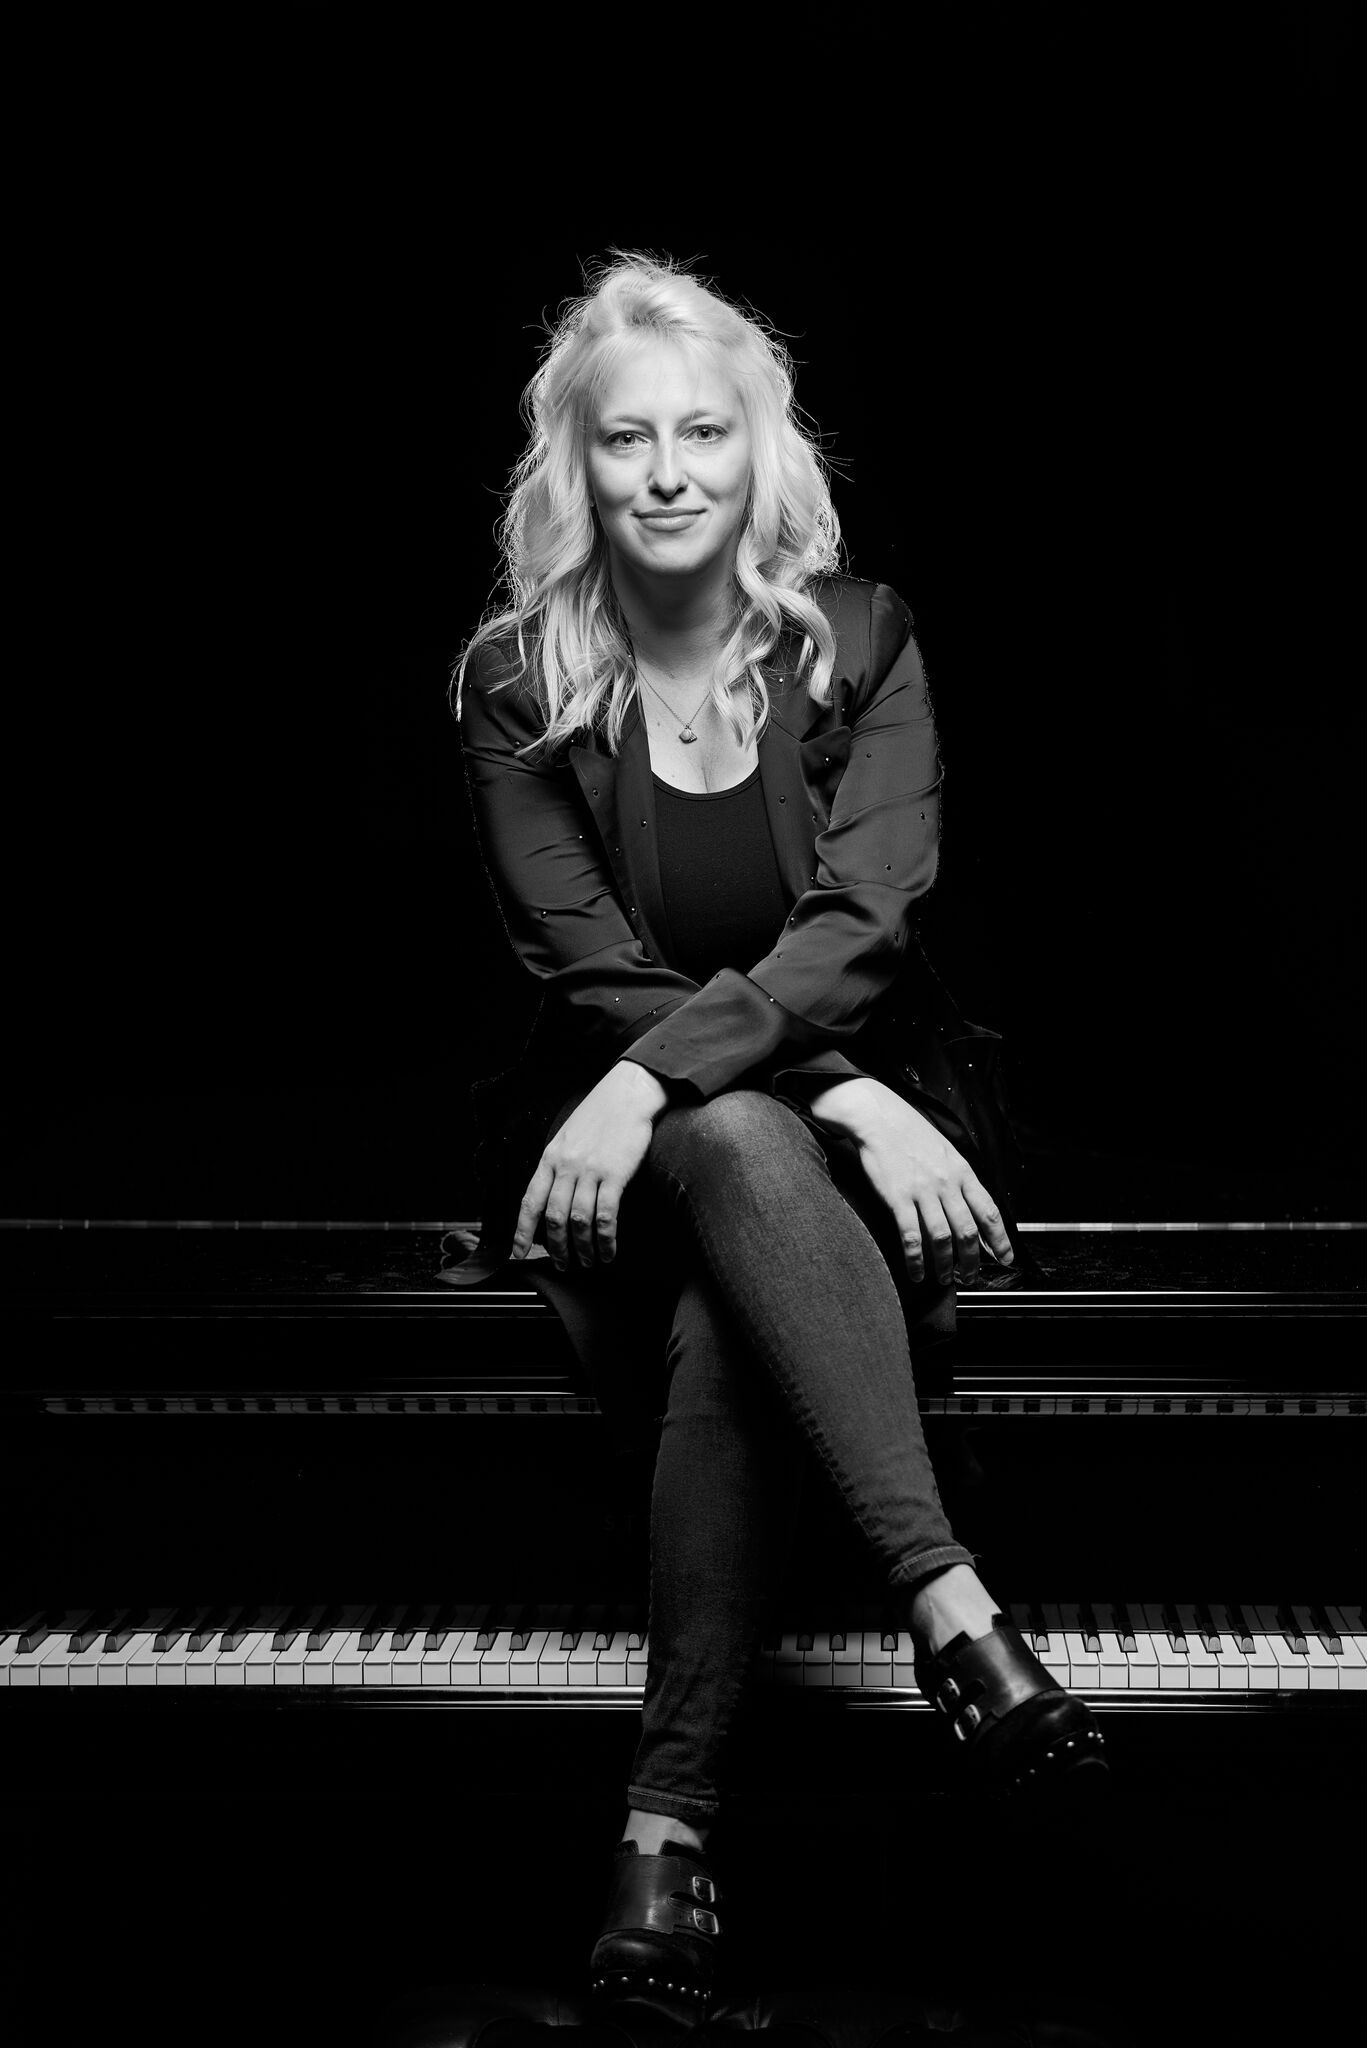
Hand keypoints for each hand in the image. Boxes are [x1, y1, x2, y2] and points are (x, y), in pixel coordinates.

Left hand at [513, 1061, 669, 1269]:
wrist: (628, 1094)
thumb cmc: (600, 1116)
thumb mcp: (567, 1138)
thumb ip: (557, 1166)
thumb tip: (551, 1199)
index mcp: (550, 1158)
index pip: (529, 1201)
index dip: (522, 1231)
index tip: (518, 1253)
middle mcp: (565, 1165)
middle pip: (553, 1217)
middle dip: (556, 1248)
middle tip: (563, 1264)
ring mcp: (589, 1170)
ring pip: (578, 1221)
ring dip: (582, 1248)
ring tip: (587, 1261)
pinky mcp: (614, 1174)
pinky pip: (605, 1216)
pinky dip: (605, 1240)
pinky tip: (608, 1250)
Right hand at [805, 1076, 1012, 1285]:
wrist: (880, 1118)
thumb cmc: (911, 1133)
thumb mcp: (946, 1151)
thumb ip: (960, 1179)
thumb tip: (972, 1207)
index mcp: (962, 1172)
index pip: (989, 1211)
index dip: (1000, 1239)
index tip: (1006, 1258)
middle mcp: (947, 1183)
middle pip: (968, 1231)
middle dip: (972, 1261)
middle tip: (971, 1277)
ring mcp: (923, 1191)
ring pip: (942, 1238)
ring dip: (946, 1264)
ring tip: (946, 1279)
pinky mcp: (898, 1198)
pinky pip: (911, 1236)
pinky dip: (916, 1260)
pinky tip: (917, 1272)